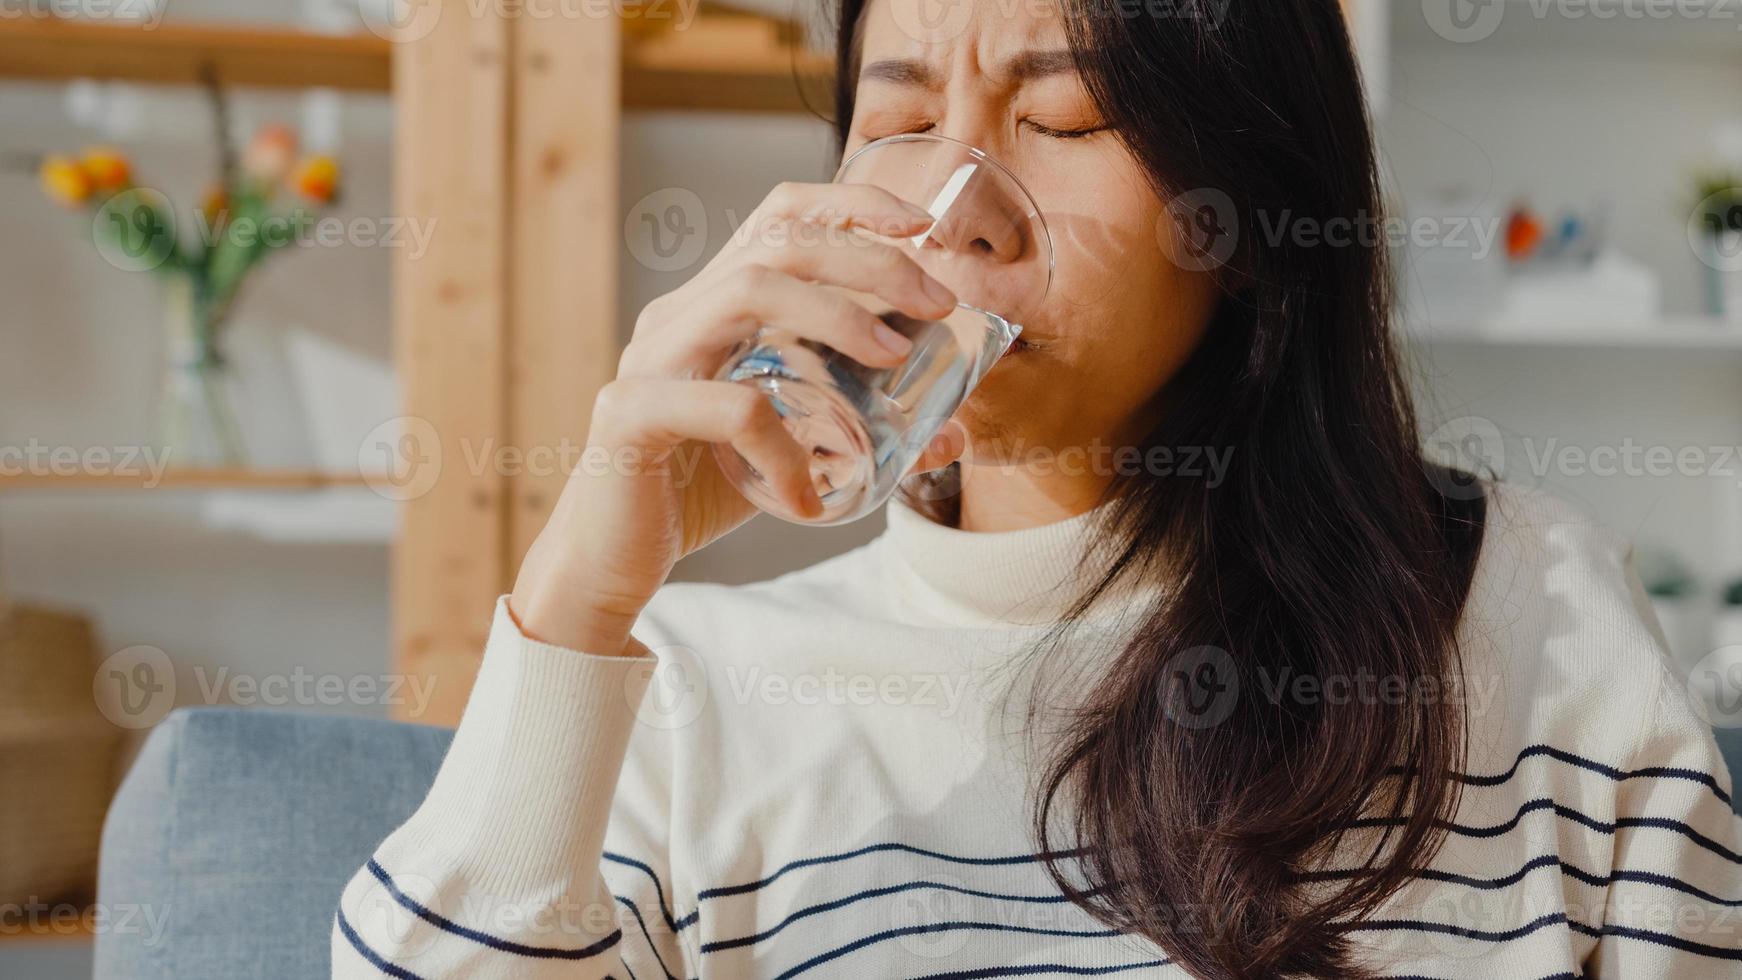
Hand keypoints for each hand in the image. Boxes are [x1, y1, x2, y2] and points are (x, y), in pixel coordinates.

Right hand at [509, 181, 967, 654]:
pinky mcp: (631, 413)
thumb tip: (951, 431)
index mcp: (711, 307)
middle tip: (937, 302)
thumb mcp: (794, 451)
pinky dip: (786, 448)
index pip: (779, 217)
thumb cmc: (700, 495)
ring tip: (894, 361)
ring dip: (838, 316)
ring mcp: (650, 358)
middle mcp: (676, 316)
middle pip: (778, 241)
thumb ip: (860, 431)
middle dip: (871, 258)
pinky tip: (808, 495)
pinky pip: (729, 407)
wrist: (609, 564)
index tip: (922, 225)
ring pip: (749, 292)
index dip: (852, 204)